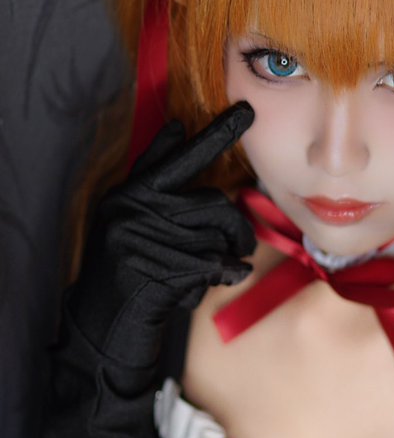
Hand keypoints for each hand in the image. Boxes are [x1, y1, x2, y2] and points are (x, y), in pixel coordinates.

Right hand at [68, 101, 256, 366]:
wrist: (103, 325)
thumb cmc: (128, 272)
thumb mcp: (133, 219)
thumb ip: (155, 180)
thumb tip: (176, 128)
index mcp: (129, 194)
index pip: (180, 159)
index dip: (215, 135)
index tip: (246, 112)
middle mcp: (132, 211)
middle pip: (213, 206)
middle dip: (237, 229)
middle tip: (243, 244)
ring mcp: (140, 241)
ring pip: (215, 240)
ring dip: (229, 258)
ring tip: (224, 269)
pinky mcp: (153, 271)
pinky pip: (211, 267)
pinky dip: (226, 275)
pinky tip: (223, 280)